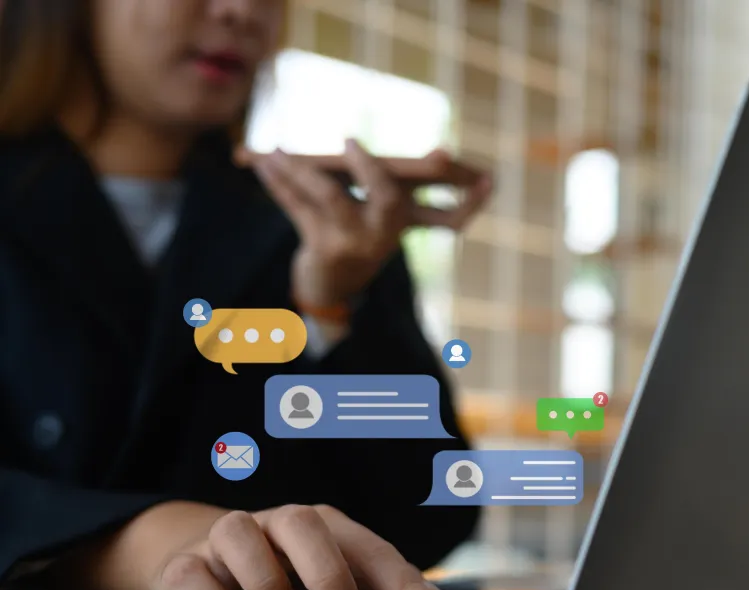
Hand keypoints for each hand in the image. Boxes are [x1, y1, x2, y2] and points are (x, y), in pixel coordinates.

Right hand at [54, 501, 450, 589]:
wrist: (197, 560)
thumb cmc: (282, 573)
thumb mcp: (332, 580)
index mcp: (324, 528)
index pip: (371, 549)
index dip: (403, 584)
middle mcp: (276, 525)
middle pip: (305, 525)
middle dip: (329, 572)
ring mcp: (225, 542)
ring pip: (238, 534)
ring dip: (264, 576)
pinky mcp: (180, 567)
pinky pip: (187, 573)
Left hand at [250, 140, 492, 307]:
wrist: (331, 287)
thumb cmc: (360, 234)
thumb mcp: (385, 211)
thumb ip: (406, 181)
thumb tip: (431, 155)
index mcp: (406, 222)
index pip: (450, 217)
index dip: (469, 201)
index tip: (487, 181)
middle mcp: (387, 234)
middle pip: (388, 199)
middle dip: (372, 170)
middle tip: (350, 141)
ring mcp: (356, 243)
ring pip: (326, 196)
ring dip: (299, 170)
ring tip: (277, 150)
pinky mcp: (323, 248)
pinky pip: (296, 206)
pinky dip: (276, 182)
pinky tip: (259, 161)